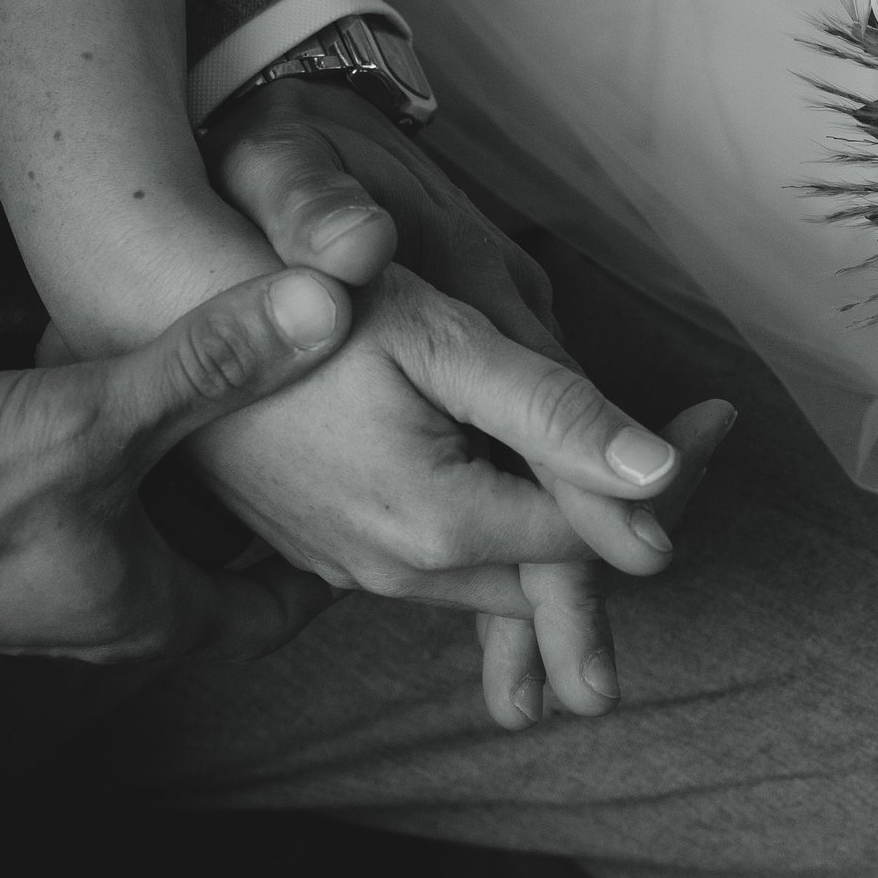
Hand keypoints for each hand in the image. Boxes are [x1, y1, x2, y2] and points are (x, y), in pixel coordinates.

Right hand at [0, 269, 353, 661]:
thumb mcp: (96, 417)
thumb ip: (210, 360)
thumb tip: (325, 305)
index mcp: (157, 613)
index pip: (280, 609)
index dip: (332, 562)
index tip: (370, 503)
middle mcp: (113, 613)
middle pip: (228, 568)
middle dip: (272, 507)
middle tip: (320, 436)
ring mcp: (56, 584)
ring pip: (162, 532)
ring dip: (199, 477)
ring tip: (242, 401)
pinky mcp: (7, 545)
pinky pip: (103, 508)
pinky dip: (136, 462)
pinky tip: (135, 394)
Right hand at [199, 81, 733, 727]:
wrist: (158, 310)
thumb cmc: (303, 307)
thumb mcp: (442, 342)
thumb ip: (555, 414)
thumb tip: (661, 482)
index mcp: (439, 526)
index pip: (598, 531)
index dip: (670, 477)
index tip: (718, 415)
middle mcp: (396, 570)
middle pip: (557, 564)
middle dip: (631, 508)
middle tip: (696, 437)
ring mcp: (352, 567)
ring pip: (500, 568)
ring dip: (565, 520)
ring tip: (628, 459)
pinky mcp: (325, 548)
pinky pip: (441, 557)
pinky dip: (499, 522)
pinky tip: (520, 475)